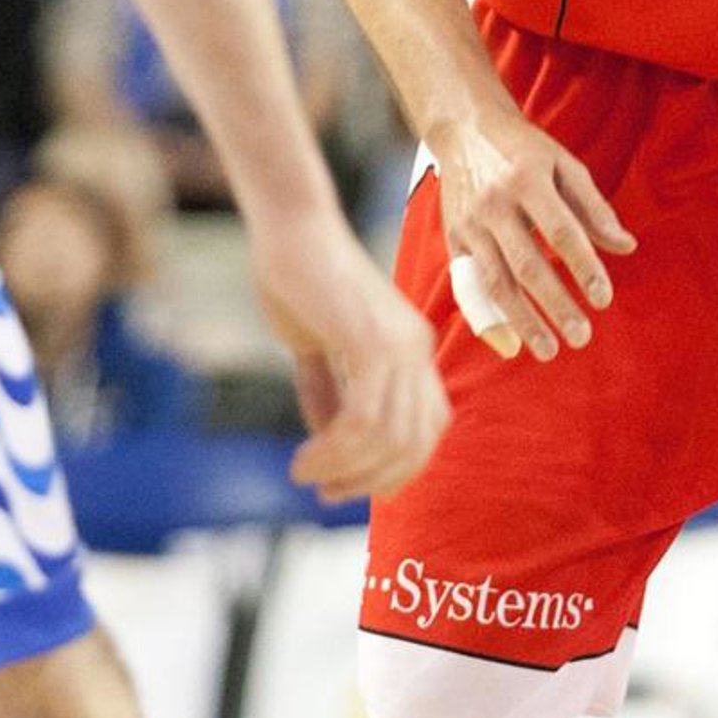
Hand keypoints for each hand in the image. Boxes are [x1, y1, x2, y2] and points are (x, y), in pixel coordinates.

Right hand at [252, 211, 450, 502]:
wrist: (289, 226)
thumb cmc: (297, 279)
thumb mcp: (316, 347)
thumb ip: (328, 391)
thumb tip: (331, 445)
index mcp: (412, 348)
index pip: (428, 430)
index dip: (396, 470)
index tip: (348, 487)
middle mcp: (416, 347)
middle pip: (414, 444)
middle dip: (369, 480)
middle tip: (324, 490)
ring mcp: (398, 342)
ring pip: (389, 438)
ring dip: (345, 469)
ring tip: (305, 472)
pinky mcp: (370, 339)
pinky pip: (363, 419)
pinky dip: (334, 450)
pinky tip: (305, 455)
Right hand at [431, 109, 635, 362]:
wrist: (464, 130)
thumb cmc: (524, 151)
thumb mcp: (564, 165)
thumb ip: (594, 207)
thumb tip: (626, 247)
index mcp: (527, 179)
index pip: (560, 231)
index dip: (583, 267)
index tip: (603, 299)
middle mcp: (494, 204)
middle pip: (526, 264)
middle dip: (555, 305)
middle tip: (582, 336)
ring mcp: (470, 224)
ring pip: (496, 282)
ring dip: (522, 321)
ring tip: (549, 350)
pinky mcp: (454, 240)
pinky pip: (470, 286)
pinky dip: (488, 318)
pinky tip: (510, 343)